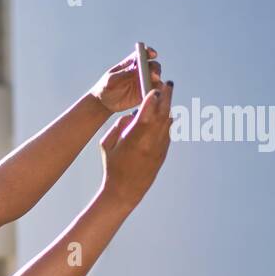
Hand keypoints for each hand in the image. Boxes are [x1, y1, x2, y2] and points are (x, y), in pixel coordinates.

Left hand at [90, 45, 163, 113]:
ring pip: (156, 78)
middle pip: (153, 65)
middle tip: (154, 74)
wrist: (103, 103)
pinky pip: (154, 91)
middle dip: (155, 68)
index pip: (143, 54)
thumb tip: (136, 69)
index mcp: (131, 63)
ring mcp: (143, 82)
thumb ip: (124, 73)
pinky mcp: (144, 93)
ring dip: (157, 80)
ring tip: (154, 84)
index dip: (149, 52)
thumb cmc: (105, 87)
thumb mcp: (111, 79)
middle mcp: (139, 71)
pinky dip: (157, 91)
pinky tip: (155, 93)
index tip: (153, 54)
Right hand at [99, 80, 173, 208]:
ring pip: (168, 122)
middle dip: (167, 97)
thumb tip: (131, 116)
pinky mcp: (163, 152)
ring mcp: (159, 148)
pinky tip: (164, 114)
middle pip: (163, 114)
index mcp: (134, 139)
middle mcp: (150, 142)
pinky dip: (167, 120)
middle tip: (167, 84)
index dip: (152, 98)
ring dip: (168, 108)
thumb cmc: (112, 167)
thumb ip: (118, 127)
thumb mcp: (106, 145)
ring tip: (166, 96)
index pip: (147, 113)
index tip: (154, 88)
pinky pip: (168, 131)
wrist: (125, 191)